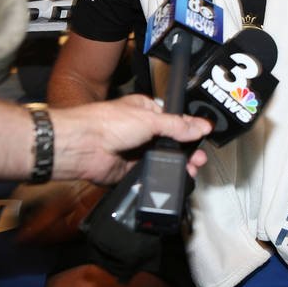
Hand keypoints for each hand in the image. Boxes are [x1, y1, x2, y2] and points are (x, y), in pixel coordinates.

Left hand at [50, 94, 210, 184]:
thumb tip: (200, 126)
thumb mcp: (150, 119)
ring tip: (190, 168)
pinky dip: (161, 175)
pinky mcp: (129, 169)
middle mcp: (141, 129)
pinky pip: (151, 173)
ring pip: (163, 158)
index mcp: (146, 110)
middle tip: (199, 157)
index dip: (190, 127)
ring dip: (177, 163)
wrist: (83, 146)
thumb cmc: (106, 123)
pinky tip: (171, 176)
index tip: (204, 135)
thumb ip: (177, 125)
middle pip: (171, 141)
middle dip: (187, 149)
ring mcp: (135, 150)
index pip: (175, 119)